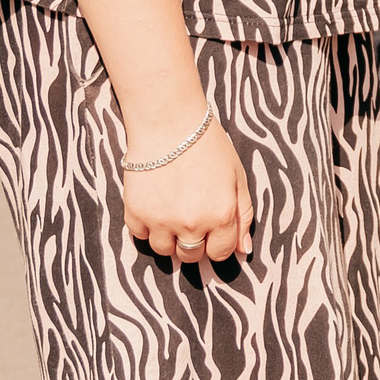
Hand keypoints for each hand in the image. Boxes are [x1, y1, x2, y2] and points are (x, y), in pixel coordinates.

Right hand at [123, 114, 253, 265]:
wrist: (170, 122)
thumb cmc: (208, 146)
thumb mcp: (237, 176)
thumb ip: (243, 215)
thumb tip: (244, 249)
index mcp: (221, 215)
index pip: (220, 253)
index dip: (218, 244)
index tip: (213, 232)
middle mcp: (191, 223)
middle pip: (191, 256)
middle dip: (194, 243)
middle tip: (191, 218)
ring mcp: (161, 221)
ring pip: (164, 251)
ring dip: (169, 238)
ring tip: (172, 212)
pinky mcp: (136, 213)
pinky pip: (140, 236)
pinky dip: (146, 227)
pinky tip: (155, 206)